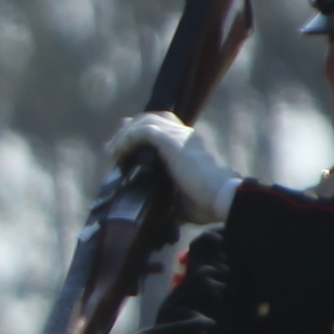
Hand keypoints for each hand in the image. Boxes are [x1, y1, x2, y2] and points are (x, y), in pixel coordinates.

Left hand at [110, 110, 234, 226]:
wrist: (222, 198)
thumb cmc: (206, 203)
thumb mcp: (181, 200)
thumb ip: (167, 199)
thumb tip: (154, 214)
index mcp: (188, 146)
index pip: (162, 128)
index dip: (140, 133)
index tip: (122, 149)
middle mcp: (185, 135)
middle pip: (151, 119)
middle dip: (128, 130)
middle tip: (113, 149)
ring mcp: (179, 135)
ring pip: (145, 122)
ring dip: (124, 134)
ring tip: (112, 151)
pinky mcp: (172, 140)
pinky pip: (143, 131)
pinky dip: (127, 139)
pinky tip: (117, 152)